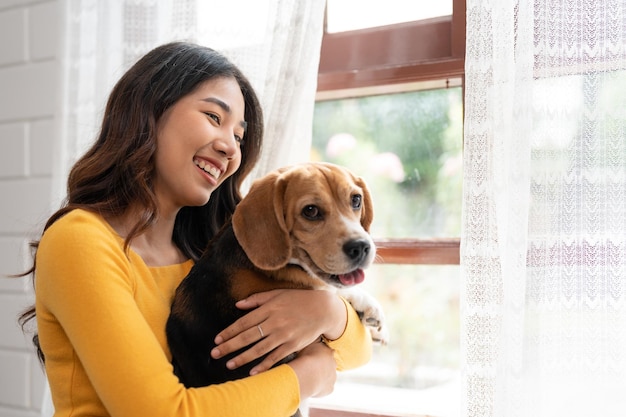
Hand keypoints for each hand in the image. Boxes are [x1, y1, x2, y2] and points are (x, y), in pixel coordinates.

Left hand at [210, 289, 346, 374]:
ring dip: (242, 358)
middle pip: (248, 336)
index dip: (229, 331)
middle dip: (230, 346)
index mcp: (269, 308)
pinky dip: (263, 365)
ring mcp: (284, 334)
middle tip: (215, 353)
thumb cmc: (298, 300)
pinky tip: (252, 372)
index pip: (244, 322)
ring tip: (229, 364)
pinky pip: (275, 357)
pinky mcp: (293, 345)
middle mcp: (274, 322)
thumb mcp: (277, 294)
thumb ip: (257, 299)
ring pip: (259, 349)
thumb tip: (238, 305)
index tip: (217, 339)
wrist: (323, 309)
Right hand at [288, 340, 336, 398]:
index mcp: (329, 353)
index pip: (328, 353)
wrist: (306, 374)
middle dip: (322, 367)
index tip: (314, 358)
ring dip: (321, 377)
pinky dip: (320, 388)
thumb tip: (313, 341)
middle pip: (329, 365)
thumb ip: (314, 344)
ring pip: (328, 377)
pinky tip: (311, 386)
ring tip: (309, 378)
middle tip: (311, 369)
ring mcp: (333, 377)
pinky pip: (326, 388)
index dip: (321, 356)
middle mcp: (334, 365)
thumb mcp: (308, 344)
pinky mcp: (330, 388)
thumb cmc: (305, 358)